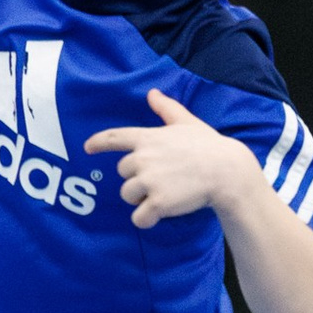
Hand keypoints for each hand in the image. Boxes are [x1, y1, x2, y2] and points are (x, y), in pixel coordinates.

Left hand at [84, 90, 255, 228]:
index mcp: (148, 138)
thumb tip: (152, 93)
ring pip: (128, 195)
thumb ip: (166, 108)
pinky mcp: (158, 202)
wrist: (226, 171)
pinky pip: (139, 217)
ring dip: (141, 199)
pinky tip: (158, 216)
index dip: (98, 142)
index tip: (87, 148)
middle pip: (123, 173)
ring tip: (164, 195)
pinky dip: (145, 219)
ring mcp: (149, 181)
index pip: (115, 137)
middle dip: (137, 178)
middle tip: (162, 179)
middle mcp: (143, 158)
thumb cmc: (208, 146)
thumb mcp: (187, 122)